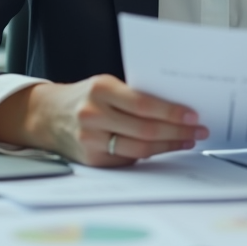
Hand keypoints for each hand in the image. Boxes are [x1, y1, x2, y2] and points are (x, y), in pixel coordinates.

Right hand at [0, 74, 208, 166]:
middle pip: (146, 129)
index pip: (145, 104)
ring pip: (140, 148)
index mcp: (101, 89)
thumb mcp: (105, 85)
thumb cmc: (85, 96)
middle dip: (177, 131)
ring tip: (187, 140)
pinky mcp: (93, 160)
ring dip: (169, 146)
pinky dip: (150, 155)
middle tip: (199, 131)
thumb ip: (133, 95)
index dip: (172, 112)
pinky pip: (129, 159)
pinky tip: (165, 148)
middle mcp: (93, 115)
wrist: (47, 115)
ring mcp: (91, 140)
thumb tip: (176, 108)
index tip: (193, 115)